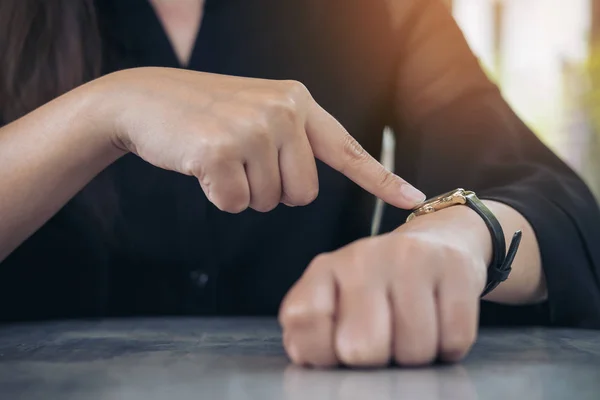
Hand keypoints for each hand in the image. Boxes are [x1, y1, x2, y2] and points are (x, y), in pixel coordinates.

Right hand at [94, 67, 424, 211]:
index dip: (381, 179)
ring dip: (243, 192)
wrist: (145, 99)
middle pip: (303, 194)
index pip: (347, 149)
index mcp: (298, 103)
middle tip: (242, 161)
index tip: (415, 199)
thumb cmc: (206, 116)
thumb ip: (291, 141)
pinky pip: (234, 203)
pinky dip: (217, 196)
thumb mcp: (258, 114)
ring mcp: (253, 129)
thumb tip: (307, 190)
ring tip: (220, 157)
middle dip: (273, 191)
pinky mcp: (220, 150)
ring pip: (268, 202)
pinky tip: (201, 164)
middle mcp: (283, 111)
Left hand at [278, 205, 490, 367]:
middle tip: (384, 340)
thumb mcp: (335, 300)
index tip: (337, 348)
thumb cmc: (381, 284)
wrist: (437, 242)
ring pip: (414, 350)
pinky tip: (439, 320)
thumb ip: (311, 330)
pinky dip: (449, 344)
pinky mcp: (453, 265)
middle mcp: (362, 256)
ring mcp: (409, 258)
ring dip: (416, 355)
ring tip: (412, 328)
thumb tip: (307, 355)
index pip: (303, 320)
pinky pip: (454, 340)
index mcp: (325, 268)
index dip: (321, 352)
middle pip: (362, 349)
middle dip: (377, 359)